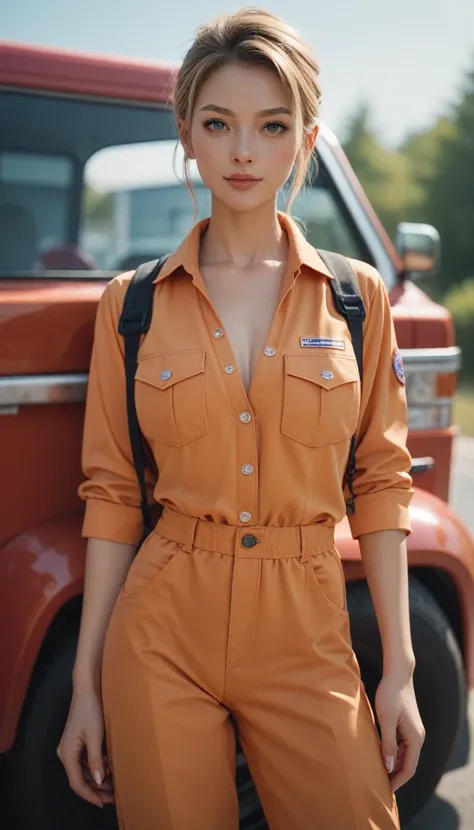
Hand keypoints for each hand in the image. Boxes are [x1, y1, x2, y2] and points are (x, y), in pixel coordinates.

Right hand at [57, 690, 114, 807]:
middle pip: (79, 778)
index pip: (77, 782)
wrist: (87, 689)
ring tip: (113, 786)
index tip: (104, 803)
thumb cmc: (91, 710)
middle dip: (95, 789)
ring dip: (96, 779)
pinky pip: (85, 761)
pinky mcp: (77, 741)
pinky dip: (96, 768)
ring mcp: (71, 747)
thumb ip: (96, 760)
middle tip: (113, 797)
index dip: (90, 795)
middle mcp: (66, 753)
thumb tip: (98, 782)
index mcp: (67, 754)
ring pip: (83, 770)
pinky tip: (109, 770)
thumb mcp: (95, 736)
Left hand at [375, 670, 425, 791]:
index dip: (397, 781)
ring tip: (378, 774)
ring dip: (394, 765)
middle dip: (395, 776)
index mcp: (415, 738)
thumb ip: (388, 743)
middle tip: (379, 785)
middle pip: (408, 764)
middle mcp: (417, 737)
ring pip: (405, 755)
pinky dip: (393, 754)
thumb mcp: (387, 719)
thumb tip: (390, 766)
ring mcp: (413, 731)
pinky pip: (402, 745)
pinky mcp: (407, 725)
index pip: (409, 769)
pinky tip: (382, 756)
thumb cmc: (390, 694)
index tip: (384, 789)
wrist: (397, 674)